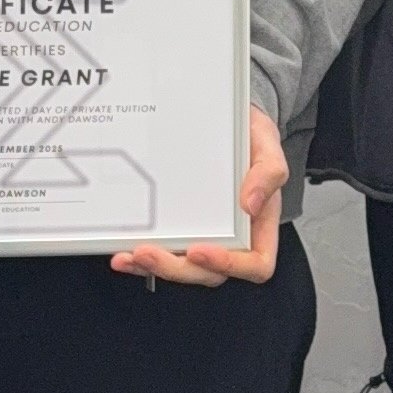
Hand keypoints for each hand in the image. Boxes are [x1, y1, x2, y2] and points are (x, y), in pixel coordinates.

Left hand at [112, 107, 286, 290]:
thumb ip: (269, 172)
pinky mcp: (180, 228)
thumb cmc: (251, 138)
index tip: (199, 250)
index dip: (229, 265)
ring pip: (182, 267)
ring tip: (130, 255)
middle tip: (148, 252)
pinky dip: (141, 256)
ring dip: (154, 267)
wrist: (225, 119)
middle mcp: (233, 238)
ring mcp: (204, 235)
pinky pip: (164, 250)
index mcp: (260, 226)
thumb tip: (252, 204)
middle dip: (176, 268)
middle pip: (209, 273)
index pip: (256, 264)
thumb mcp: (267, 145)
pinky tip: (123, 250)